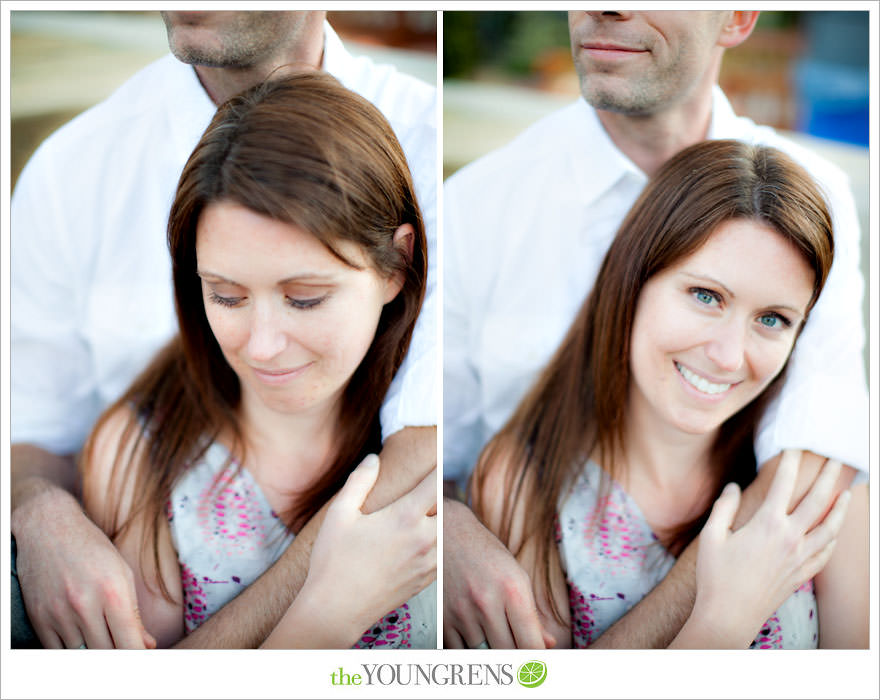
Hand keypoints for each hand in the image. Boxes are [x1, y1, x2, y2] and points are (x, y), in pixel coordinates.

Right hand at [13, 487, 155, 648]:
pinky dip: (72, 652)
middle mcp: (85, 604)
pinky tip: (83, 644)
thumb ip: (134, 613)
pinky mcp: (39, 618)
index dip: (138, 657)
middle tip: (126, 652)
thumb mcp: (122, 573)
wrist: (49, 528)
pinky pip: (57, 652)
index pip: (129, 643)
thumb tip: (146, 646)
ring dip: (96, 655)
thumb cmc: (93, 548)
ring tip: (106, 645)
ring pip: (82, 655)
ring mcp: (59, 613)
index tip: (143, 659)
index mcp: (113, 591)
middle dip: (120, 658)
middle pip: (106, 654)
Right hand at [300, 455, 436, 636]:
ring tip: (423, 515)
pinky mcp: (427, 579)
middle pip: (448, 505)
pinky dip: (438, 543)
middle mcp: (425, 538)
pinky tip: (420, 541)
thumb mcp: (340, 513)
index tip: (434, 457)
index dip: (436, 465)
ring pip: (448, 532)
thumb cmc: (333, 560)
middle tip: (426, 488)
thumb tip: (373, 458)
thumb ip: (359, 481)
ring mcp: (429, 561)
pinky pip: (443, 554)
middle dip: (438, 494)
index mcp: (406, 517)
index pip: (436, 481)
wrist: (335, 610)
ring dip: (440, 520)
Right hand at [443, 499, 553, 648]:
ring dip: (492, 654)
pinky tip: (476, 642)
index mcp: (513, 590)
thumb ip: (532, 614)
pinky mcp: (442, 617)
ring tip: (496, 644)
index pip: (531, 644)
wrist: (446, 532)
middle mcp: (487, 602)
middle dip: (516, 659)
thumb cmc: (487, 554)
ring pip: (483, 655)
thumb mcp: (516, 576)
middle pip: (508, 654)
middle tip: (519, 657)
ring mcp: (462, 611)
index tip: (538, 665)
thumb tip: (548, 644)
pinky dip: (469, 652)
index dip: (537, 661)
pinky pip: (459, 651)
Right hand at [682, 450, 849, 647]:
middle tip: (834, 459)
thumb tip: (734, 487)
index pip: (783, 484)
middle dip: (827, 477)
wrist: (729, 615)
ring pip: (830, 528)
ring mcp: (799, 558)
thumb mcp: (711, 536)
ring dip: (841, 508)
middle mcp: (789, 538)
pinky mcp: (801, 574)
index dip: (790, 462)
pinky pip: (825, 553)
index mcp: (767, 524)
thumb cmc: (716, 576)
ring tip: (847, 492)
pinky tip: (835, 532)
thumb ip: (724, 507)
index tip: (793, 447)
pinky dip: (833, 539)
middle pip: (818, 501)